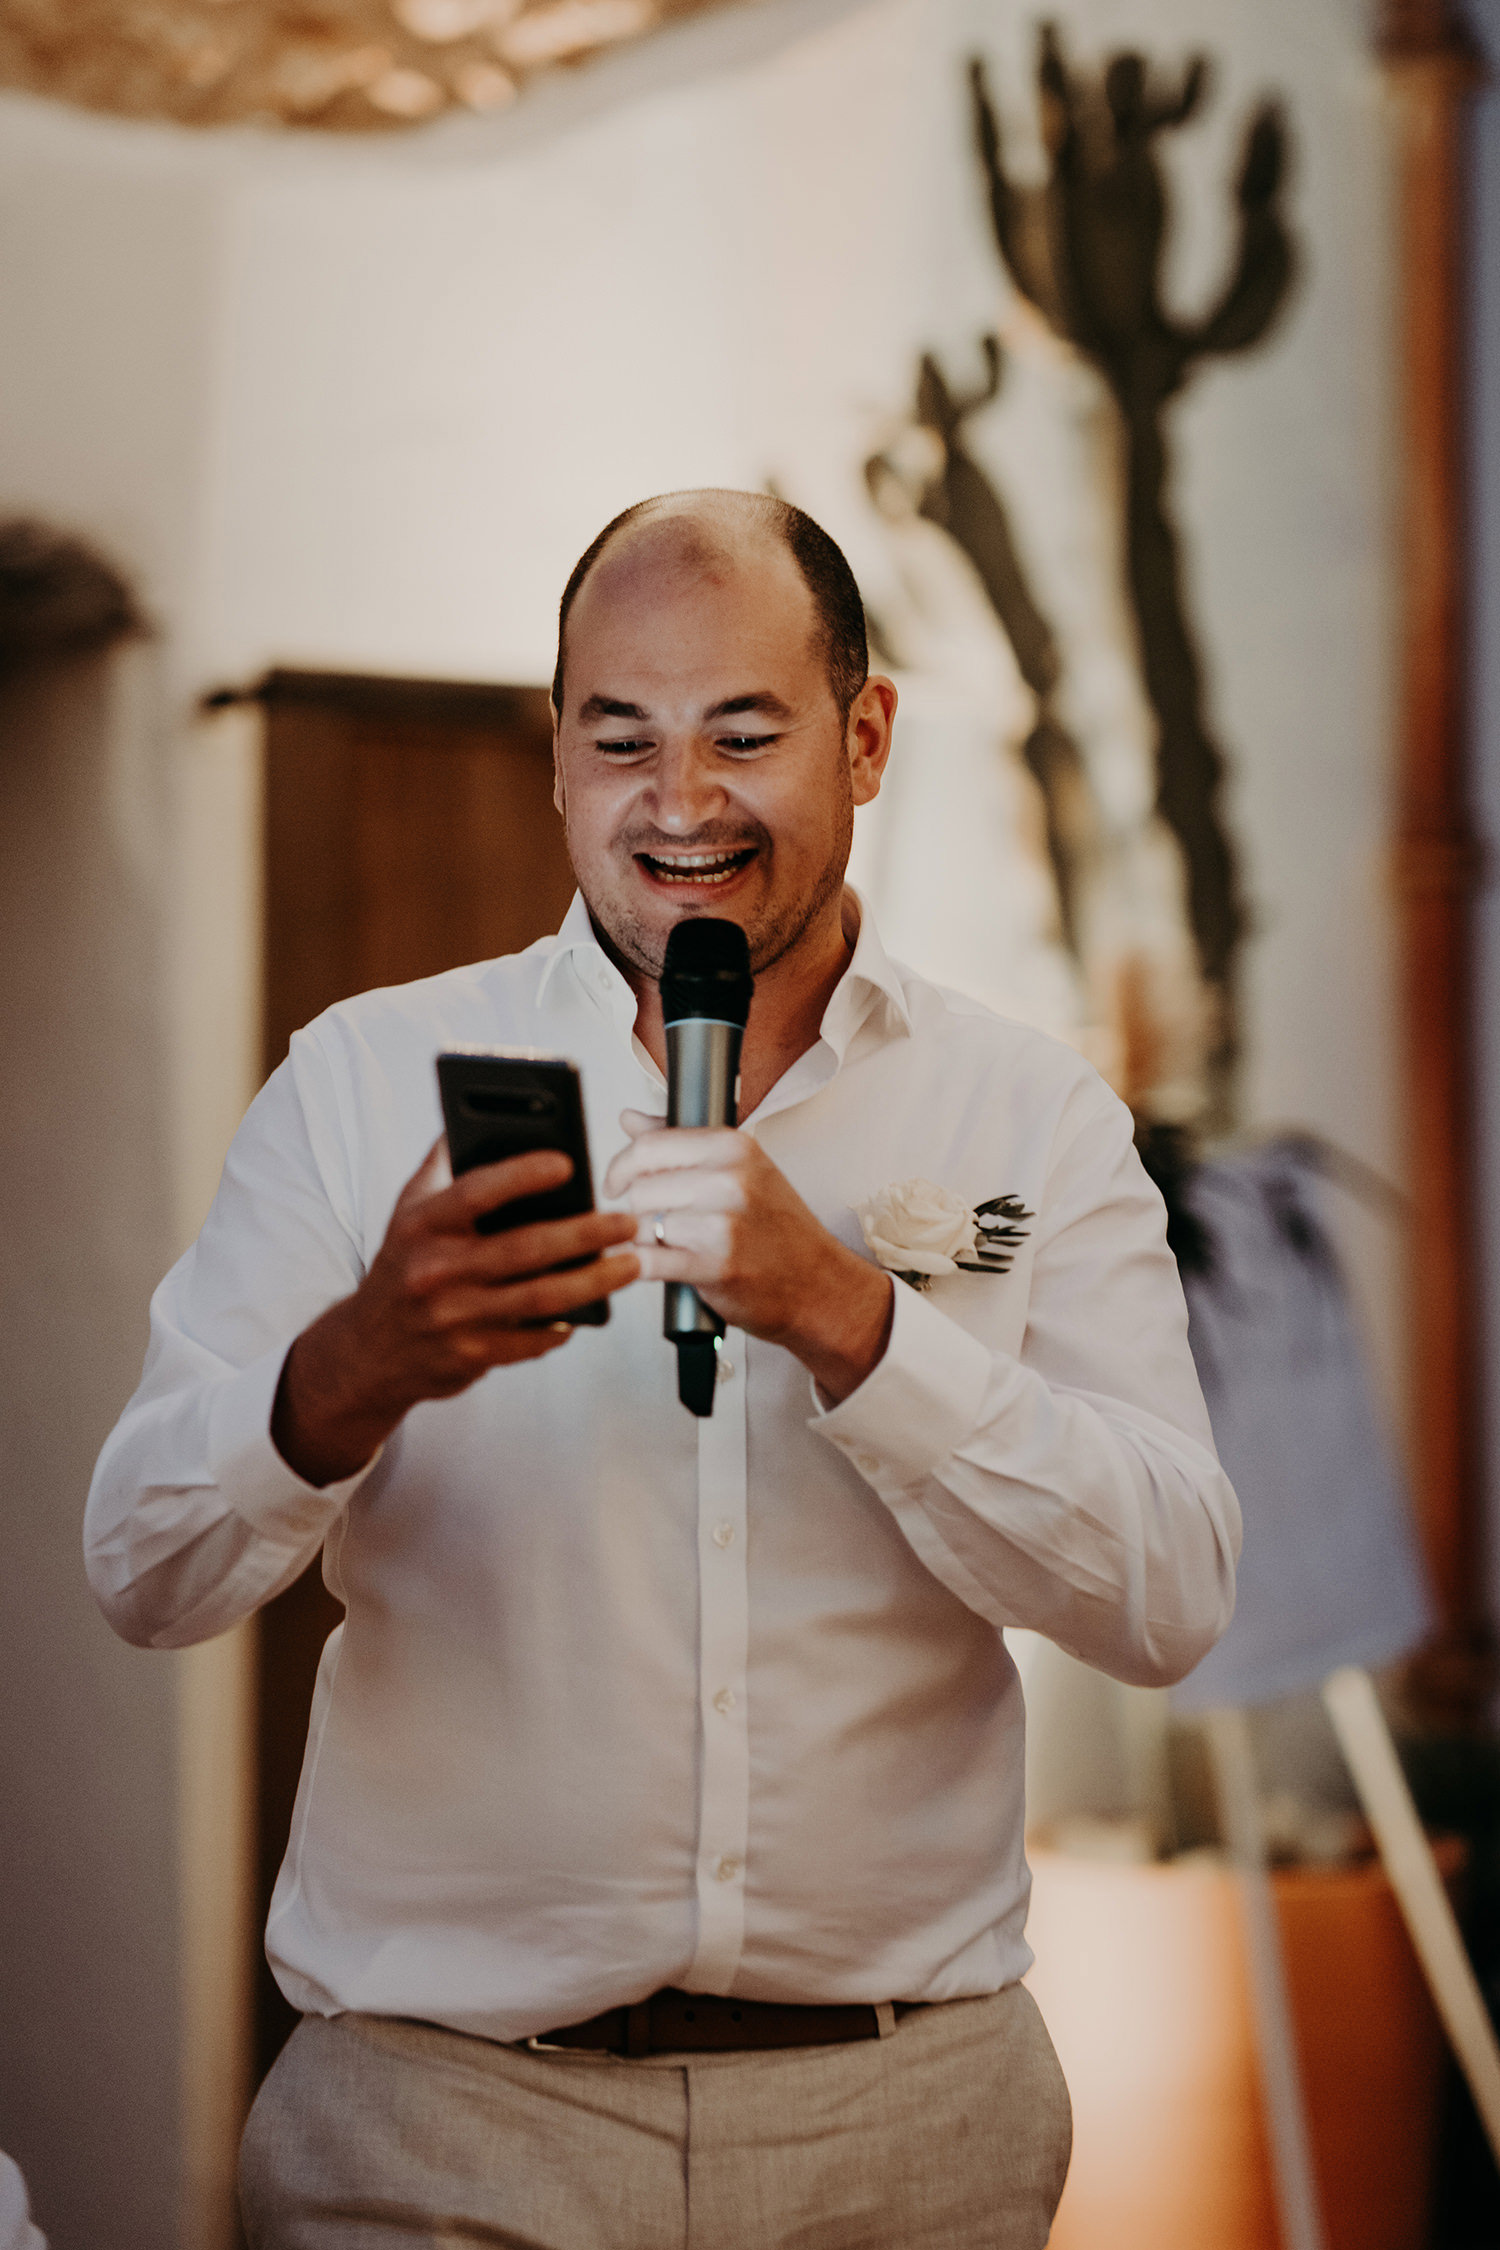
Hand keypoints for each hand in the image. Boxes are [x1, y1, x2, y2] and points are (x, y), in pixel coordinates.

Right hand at [272, 1139, 639, 1485]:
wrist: (367, 1350)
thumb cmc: (402, 1267)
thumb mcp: (408, 1210)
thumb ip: (443, 1163)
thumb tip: (474, 1113)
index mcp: (422, 1225)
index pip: (475, 1192)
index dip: (522, 1174)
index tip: (567, 1162)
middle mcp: (435, 1270)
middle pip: (524, 1248)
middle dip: (585, 1234)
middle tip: (626, 1222)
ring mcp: (453, 1317)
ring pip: (540, 1297)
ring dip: (594, 1281)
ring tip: (630, 1264)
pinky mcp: (471, 1356)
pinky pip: (532, 1341)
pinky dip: (564, 1326)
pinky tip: (590, 1309)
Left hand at [605, 1111, 892, 1402]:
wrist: (819, 1284)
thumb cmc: (779, 1230)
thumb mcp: (741, 1169)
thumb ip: (679, 1141)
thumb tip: (630, 1118)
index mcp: (733, 1146)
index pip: (649, 1145)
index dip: (621, 1167)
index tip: (616, 1184)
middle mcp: (730, 1179)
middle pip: (640, 1187)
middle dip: (636, 1210)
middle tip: (654, 1223)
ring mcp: (724, 1223)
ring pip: (641, 1224)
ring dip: (644, 1241)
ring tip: (670, 1246)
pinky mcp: (716, 1266)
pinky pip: (650, 1261)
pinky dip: (641, 1266)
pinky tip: (655, 1266)